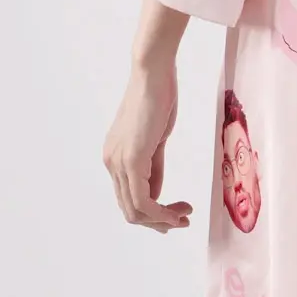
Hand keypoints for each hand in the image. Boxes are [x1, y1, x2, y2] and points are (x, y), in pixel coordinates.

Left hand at [103, 57, 192, 233]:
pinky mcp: (131, 159)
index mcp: (115, 157)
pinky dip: (161, 213)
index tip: (177, 214)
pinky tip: (177, 211)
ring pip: (135, 210)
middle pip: (130, 210)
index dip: (153, 214)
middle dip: (158, 222)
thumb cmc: (158, 98)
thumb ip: (153, 167)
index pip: (129, 199)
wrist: (153, 74)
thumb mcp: (156, 140)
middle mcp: (111, 163)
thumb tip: (156, 195)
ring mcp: (118, 162)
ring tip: (185, 216)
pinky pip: (143, 200)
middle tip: (183, 219)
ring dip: (162, 220)